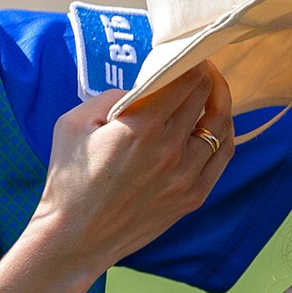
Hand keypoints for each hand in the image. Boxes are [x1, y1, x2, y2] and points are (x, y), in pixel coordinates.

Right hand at [33, 65, 234, 281]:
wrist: (75, 239)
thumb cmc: (69, 180)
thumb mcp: (74, 123)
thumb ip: (111, 96)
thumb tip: (141, 89)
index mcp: (142, 127)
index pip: (185, 80)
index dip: (191, 60)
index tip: (188, 54)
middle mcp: (171, 149)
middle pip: (206, 98)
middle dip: (206, 76)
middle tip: (200, 66)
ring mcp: (186, 176)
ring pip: (221, 127)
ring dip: (219, 103)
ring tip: (211, 92)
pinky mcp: (192, 196)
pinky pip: (222, 157)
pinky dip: (223, 135)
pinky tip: (214, 125)